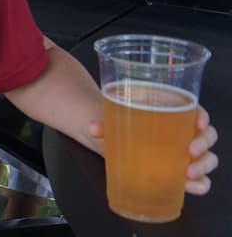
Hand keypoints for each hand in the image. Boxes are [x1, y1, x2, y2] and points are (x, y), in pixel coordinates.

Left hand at [87, 106, 219, 194]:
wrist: (109, 138)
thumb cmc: (117, 123)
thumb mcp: (111, 119)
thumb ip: (104, 123)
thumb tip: (92, 128)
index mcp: (173, 114)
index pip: (196, 112)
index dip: (202, 117)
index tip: (198, 123)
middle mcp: (183, 133)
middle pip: (207, 136)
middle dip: (203, 143)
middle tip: (191, 151)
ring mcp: (184, 154)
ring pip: (207, 158)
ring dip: (203, 166)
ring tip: (188, 173)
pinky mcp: (179, 172)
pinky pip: (199, 180)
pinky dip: (199, 184)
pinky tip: (189, 187)